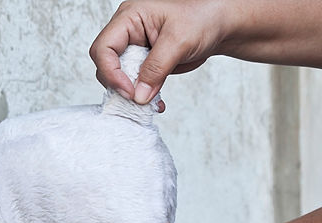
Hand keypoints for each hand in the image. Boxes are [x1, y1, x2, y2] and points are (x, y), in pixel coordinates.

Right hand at [89, 0, 235, 105]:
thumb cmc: (201, 19)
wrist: (218, 27)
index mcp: (129, 18)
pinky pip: (136, 84)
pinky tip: (157, 103)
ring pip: (120, 78)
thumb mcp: (178, 41)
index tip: (129, 91)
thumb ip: (156, 68)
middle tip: (138, 99)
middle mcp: (128, 34)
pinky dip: (144, 96)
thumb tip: (139, 96)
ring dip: (132, 94)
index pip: (104, 48)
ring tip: (150, 103)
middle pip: (106, 64)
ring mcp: (136, 50)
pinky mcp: (146, 65)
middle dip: (120, 85)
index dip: (110, 72)